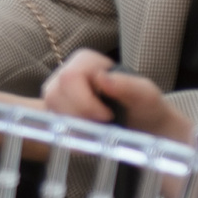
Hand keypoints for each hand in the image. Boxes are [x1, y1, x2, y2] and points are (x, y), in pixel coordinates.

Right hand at [42, 52, 194, 144]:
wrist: (145, 129)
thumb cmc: (146, 108)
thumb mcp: (146, 96)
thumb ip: (127, 85)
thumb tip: (101, 78)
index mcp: (85, 61)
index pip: (69, 78)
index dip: (85, 102)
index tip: (108, 116)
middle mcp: (65, 74)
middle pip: (54, 95)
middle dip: (80, 117)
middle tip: (104, 125)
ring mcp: (57, 95)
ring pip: (51, 111)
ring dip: (76, 127)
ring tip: (98, 130)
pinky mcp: (55, 114)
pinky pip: (52, 126)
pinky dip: (71, 136)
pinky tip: (89, 136)